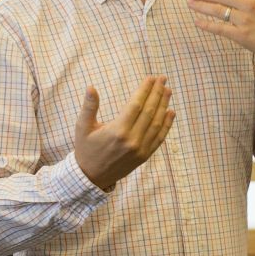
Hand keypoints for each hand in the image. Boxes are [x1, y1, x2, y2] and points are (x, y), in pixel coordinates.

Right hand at [73, 76, 175, 191]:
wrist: (90, 177)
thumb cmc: (86, 149)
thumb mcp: (83, 127)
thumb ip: (89, 107)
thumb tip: (91, 87)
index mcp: (117, 130)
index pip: (136, 105)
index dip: (145, 90)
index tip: (151, 78)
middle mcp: (131, 140)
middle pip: (149, 111)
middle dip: (157, 93)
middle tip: (163, 79)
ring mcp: (140, 149)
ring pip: (156, 124)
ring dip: (164, 105)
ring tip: (168, 91)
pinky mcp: (144, 156)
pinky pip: (159, 138)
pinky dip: (167, 125)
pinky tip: (171, 112)